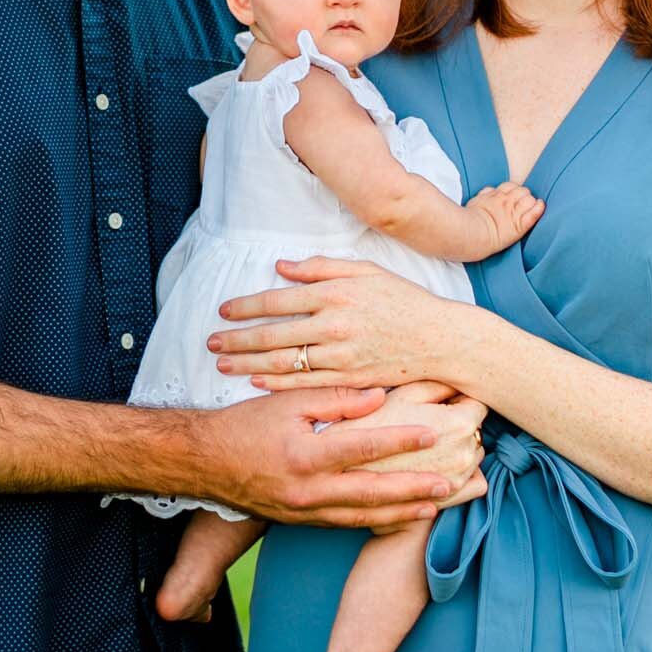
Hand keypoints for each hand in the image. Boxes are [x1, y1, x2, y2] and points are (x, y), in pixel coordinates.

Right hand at [198, 383, 464, 529]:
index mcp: (304, 455)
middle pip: (372, 493)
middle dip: (413, 489)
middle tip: (449, 482)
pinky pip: (346, 524)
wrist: (204, 463)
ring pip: (363, 516)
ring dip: (402, 512)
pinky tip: (398, 517)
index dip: (399, 441)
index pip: (362, 448)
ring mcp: (304, 512)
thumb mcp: (286, 402)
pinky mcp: (301, 522)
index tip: (431, 434)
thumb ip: (334, 400)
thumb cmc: (246, 424)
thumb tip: (380, 396)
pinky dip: (376, 522)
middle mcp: (307, 490)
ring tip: (435, 505)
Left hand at [210, 258, 466, 390]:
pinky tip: (255, 381)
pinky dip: (277, 383)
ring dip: (247, 363)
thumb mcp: (365, 271)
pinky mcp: (350, 380)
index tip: (223, 311)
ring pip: (283, 362)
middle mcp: (334, 324)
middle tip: (210, 342)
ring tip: (222, 364)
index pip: (278, 299)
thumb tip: (281, 267)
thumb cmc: (404, 301)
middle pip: (273, 334)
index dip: (247, 306)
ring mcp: (341, 355)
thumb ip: (321, 267)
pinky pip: (305, 384)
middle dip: (237, 339)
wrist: (441, 339)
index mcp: (335, 293)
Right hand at [463, 182, 543, 257]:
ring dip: (530, 203)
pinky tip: (540, 206)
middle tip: (521, 204)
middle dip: (523, 196)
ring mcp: (514, 212)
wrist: (472, 233)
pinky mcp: (520, 225)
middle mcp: (506, 201)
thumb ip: (484, 195)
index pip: (510, 186)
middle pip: (522, 191)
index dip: (513, 191)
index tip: (513, 197)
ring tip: (529, 208)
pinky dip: (539, 208)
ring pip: (530, 200)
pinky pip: (535, 213)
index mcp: (495, 195)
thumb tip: (488, 192)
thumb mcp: (475, 202)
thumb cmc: (469, 220)